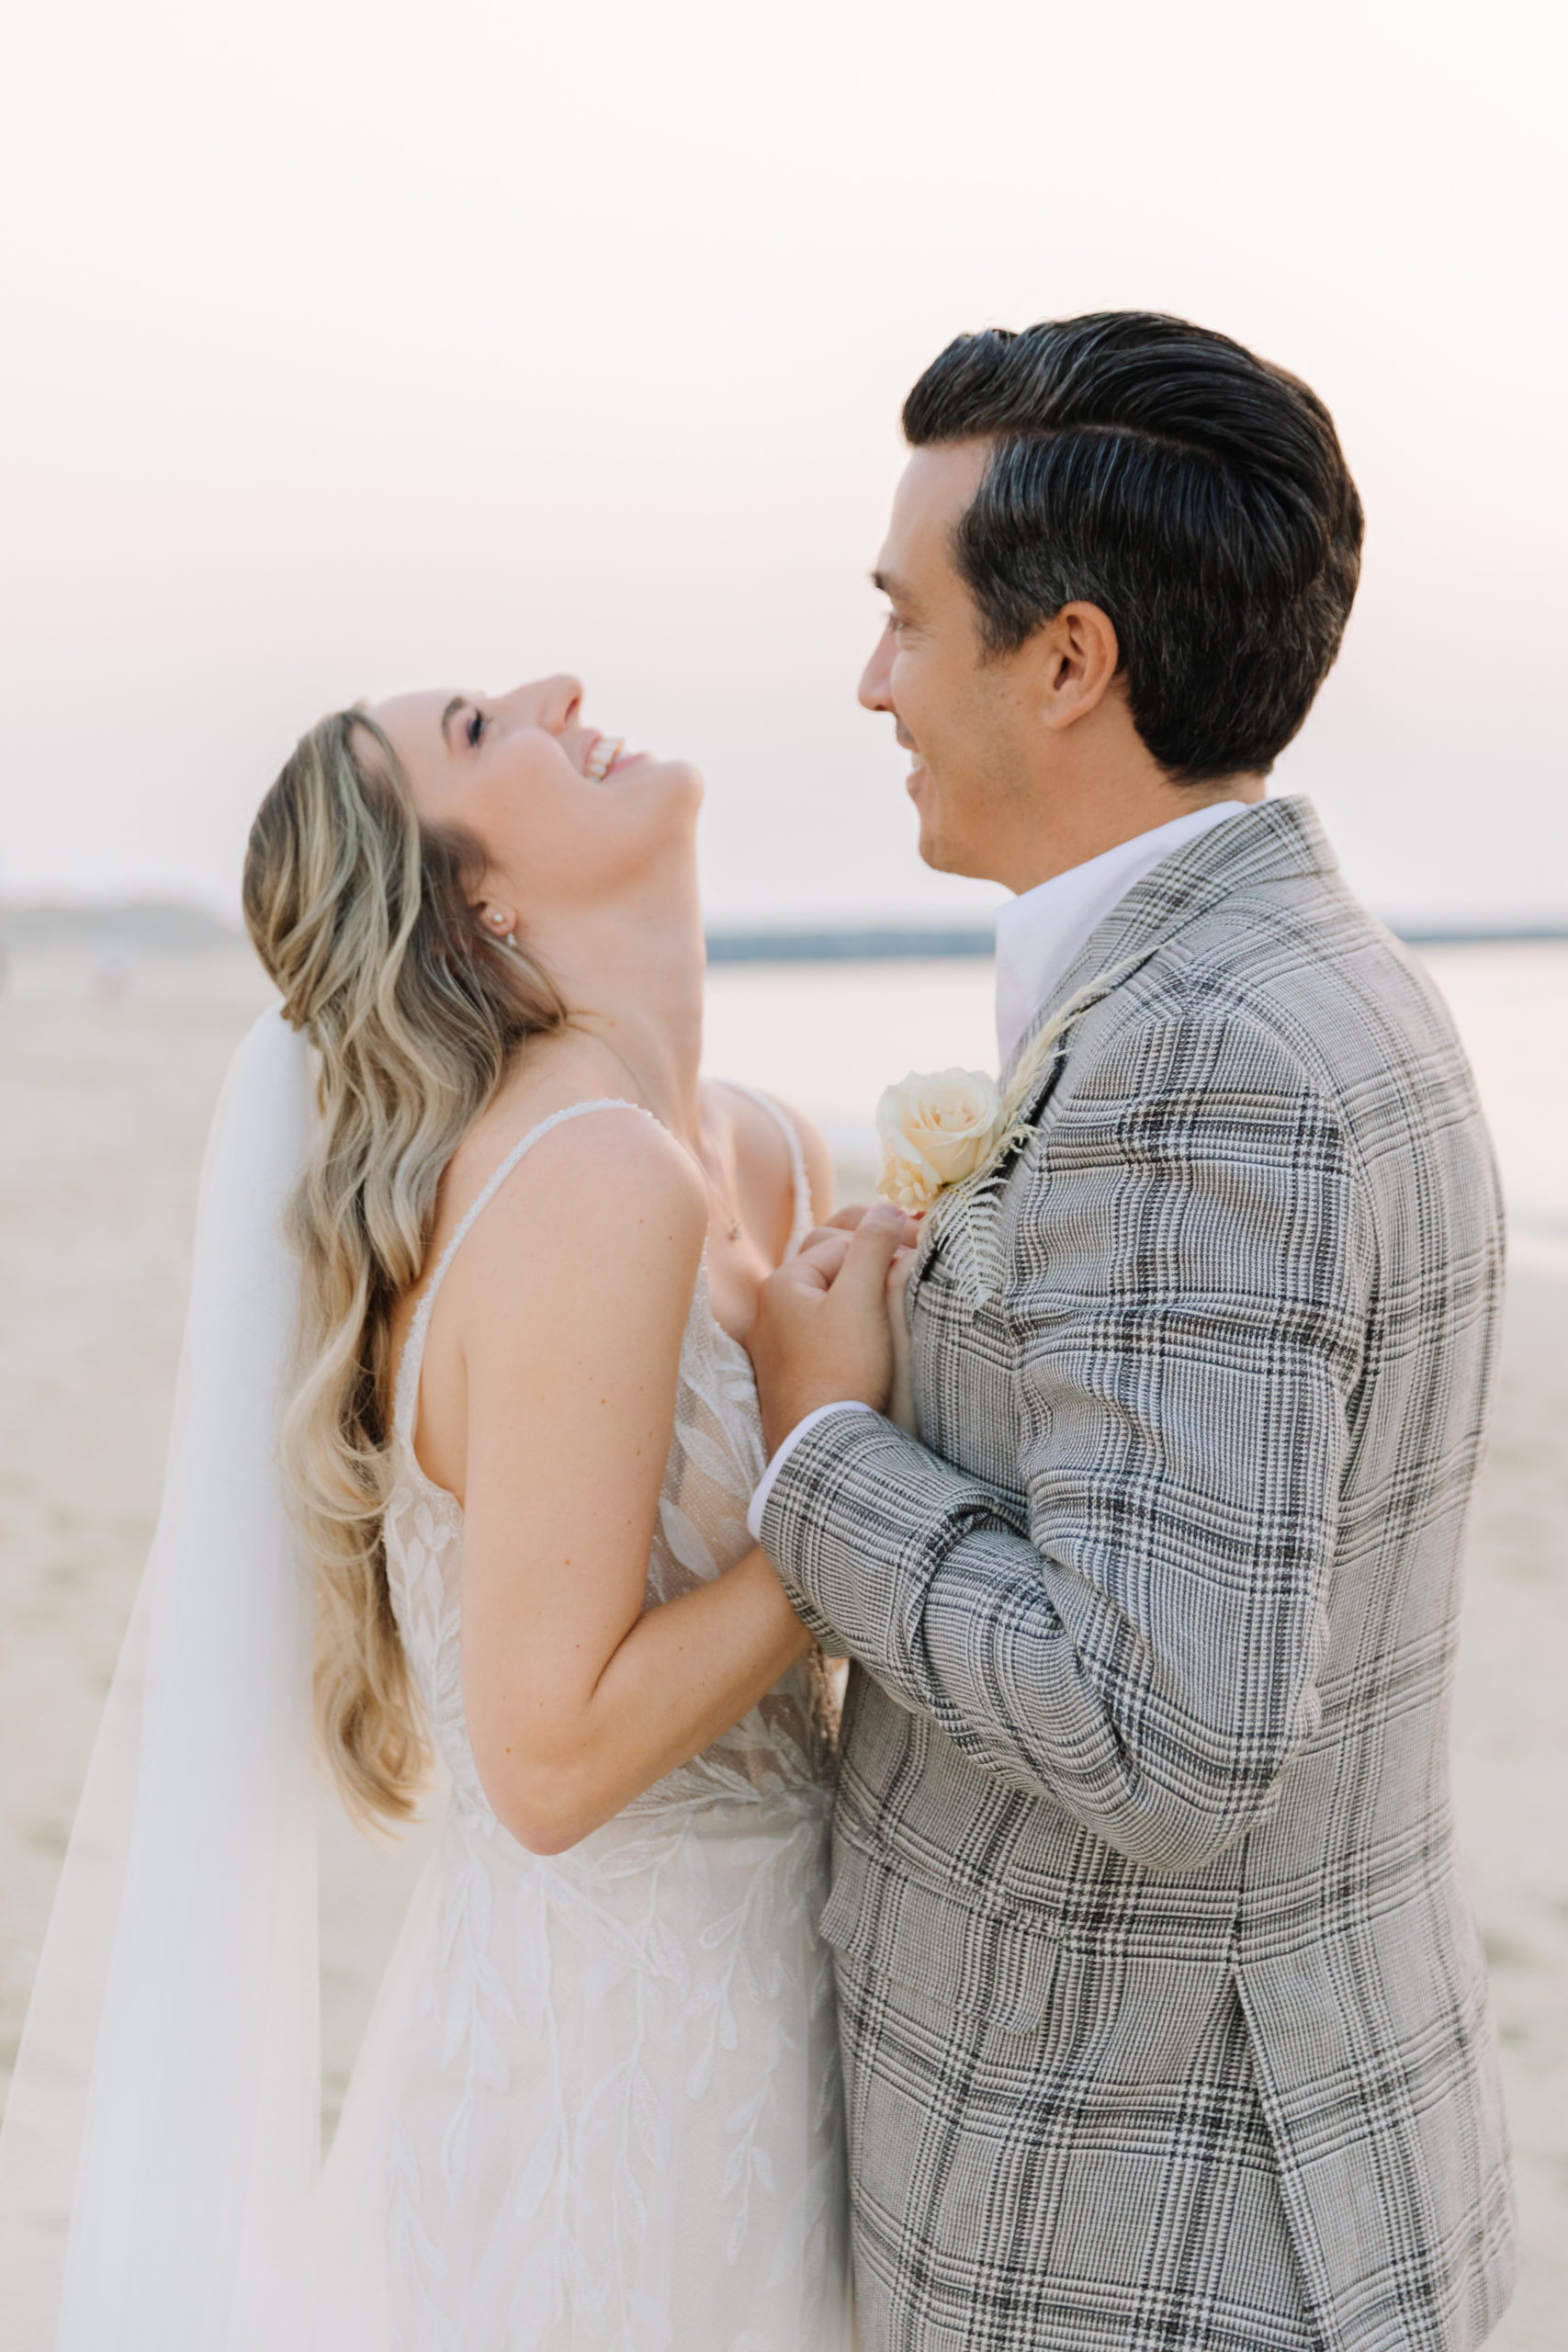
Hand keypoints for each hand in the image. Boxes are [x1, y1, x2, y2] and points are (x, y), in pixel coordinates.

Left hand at [746, 1202, 918, 1454]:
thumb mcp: (861, 1300)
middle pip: (829, 1263)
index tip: (922, 1251)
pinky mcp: (794, 1371)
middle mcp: (772, 1308)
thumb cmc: (841, 1370)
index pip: (842, 1243)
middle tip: (912, 1260)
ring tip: (897, 1291)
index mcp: (784, 1283)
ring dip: (861, 1287)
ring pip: (827, 1296)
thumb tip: (886, 1206)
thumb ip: (873, 1247)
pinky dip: (851, 1319)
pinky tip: (873, 1330)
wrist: (820, 1448)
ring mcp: (780, 1342)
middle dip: (869, 1256)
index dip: (884, 1244)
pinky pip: (824, 1328)